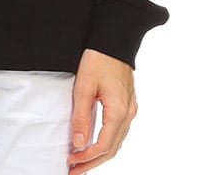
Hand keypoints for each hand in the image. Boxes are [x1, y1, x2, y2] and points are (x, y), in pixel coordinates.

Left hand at [67, 48, 137, 171]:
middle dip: (93, 162)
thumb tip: (78, 143)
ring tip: (81, 162)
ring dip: (99, 154)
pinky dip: (106, 142)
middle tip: (74, 171)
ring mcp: (130, 109)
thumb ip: (81, 116)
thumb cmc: (99, 58)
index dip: (86, 157)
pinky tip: (94, 144)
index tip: (70, 161)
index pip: (104, 146)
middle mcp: (128, 114)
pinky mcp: (127, 104)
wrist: (113, 39)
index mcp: (119, 111)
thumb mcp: (84, 86)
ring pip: (117, 142)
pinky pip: (119, 131)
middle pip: (112, 149)